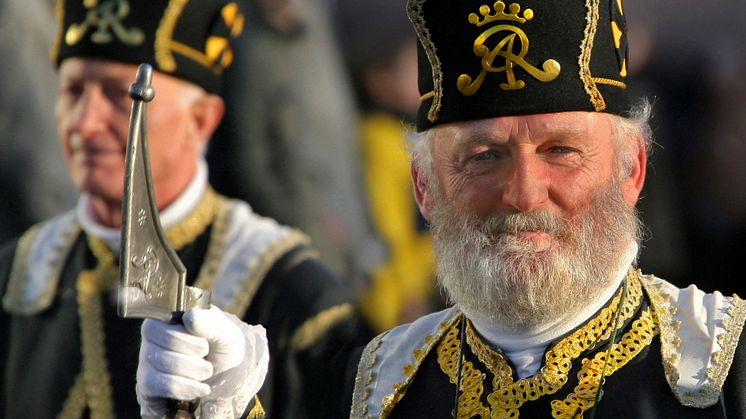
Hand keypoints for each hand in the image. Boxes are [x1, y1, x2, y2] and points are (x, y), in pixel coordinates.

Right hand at [136, 306, 268, 417]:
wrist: (230, 375)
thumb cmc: (223, 347)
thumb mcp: (226, 332)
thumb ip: (210, 322)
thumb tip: (189, 316)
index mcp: (164, 320)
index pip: (154, 327)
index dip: (182, 338)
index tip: (204, 344)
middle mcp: (150, 340)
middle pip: (156, 351)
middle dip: (191, 357)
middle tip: (207, 357)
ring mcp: (147, 364)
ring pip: (157, 371)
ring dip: (191, 372)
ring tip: (207, 371)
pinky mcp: (148, 387)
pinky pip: (154, 387)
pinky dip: (183, 389)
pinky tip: (201, 388)